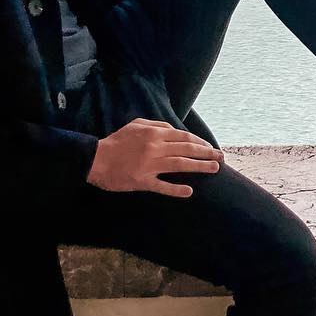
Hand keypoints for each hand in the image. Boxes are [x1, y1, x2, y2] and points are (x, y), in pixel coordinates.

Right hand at [85, 118, 223, 196]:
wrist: (95, 159)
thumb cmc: (117, 141)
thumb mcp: (137, 125)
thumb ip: (157, 125)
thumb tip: (175, 130)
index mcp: (154, 133)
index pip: (184, 137)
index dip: (200, 142)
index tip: (210, 147)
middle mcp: (155, 148)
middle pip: (187, 150)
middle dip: (206, 153)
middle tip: (221, 158)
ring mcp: (149, 165)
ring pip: (180, 165)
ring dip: (199, 167)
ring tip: (214, 169)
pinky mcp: (142, 181)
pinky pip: (163, 185)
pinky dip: (176, 189)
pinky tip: (189, 191)